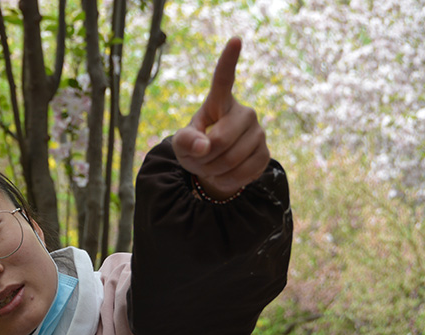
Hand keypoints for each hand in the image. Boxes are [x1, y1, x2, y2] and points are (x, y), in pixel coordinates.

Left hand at [172, 37, 269, 199]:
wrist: (214, 167)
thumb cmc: (195, 147)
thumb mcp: (181, 143)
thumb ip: (185, 141)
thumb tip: (204, 146)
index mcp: (220, 102)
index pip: (224, 80)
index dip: (228, 61)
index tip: (235, 40)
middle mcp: (245, 113)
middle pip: (220, 140)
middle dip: (204, 157)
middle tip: (199, 159)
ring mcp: (259, 133)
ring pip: (231, 159)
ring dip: (213, 171)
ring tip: (211, 166)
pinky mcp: (266, 154)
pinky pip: (244, 173)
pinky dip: (227, 180)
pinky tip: (224, 174)